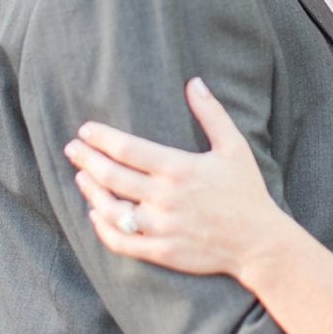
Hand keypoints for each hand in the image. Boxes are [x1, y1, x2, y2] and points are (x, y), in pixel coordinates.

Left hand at [64, 78, 279, 279]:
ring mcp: (162, 227)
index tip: (84, 130)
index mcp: (179, 169)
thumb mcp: (234, 147)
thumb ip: (212, 113)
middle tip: (72, 149)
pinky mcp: (162, 251)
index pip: (128, 149)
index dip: (101, 138)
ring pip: (112, 209)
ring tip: (81, 177)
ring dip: (91, 192)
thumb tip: (194, 82)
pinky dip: (103, 228)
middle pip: (113, 177)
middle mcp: (166, 198)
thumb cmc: (246, 192)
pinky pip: (122, 242)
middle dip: (86, 160)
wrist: (260, 243)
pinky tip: (95, 214)